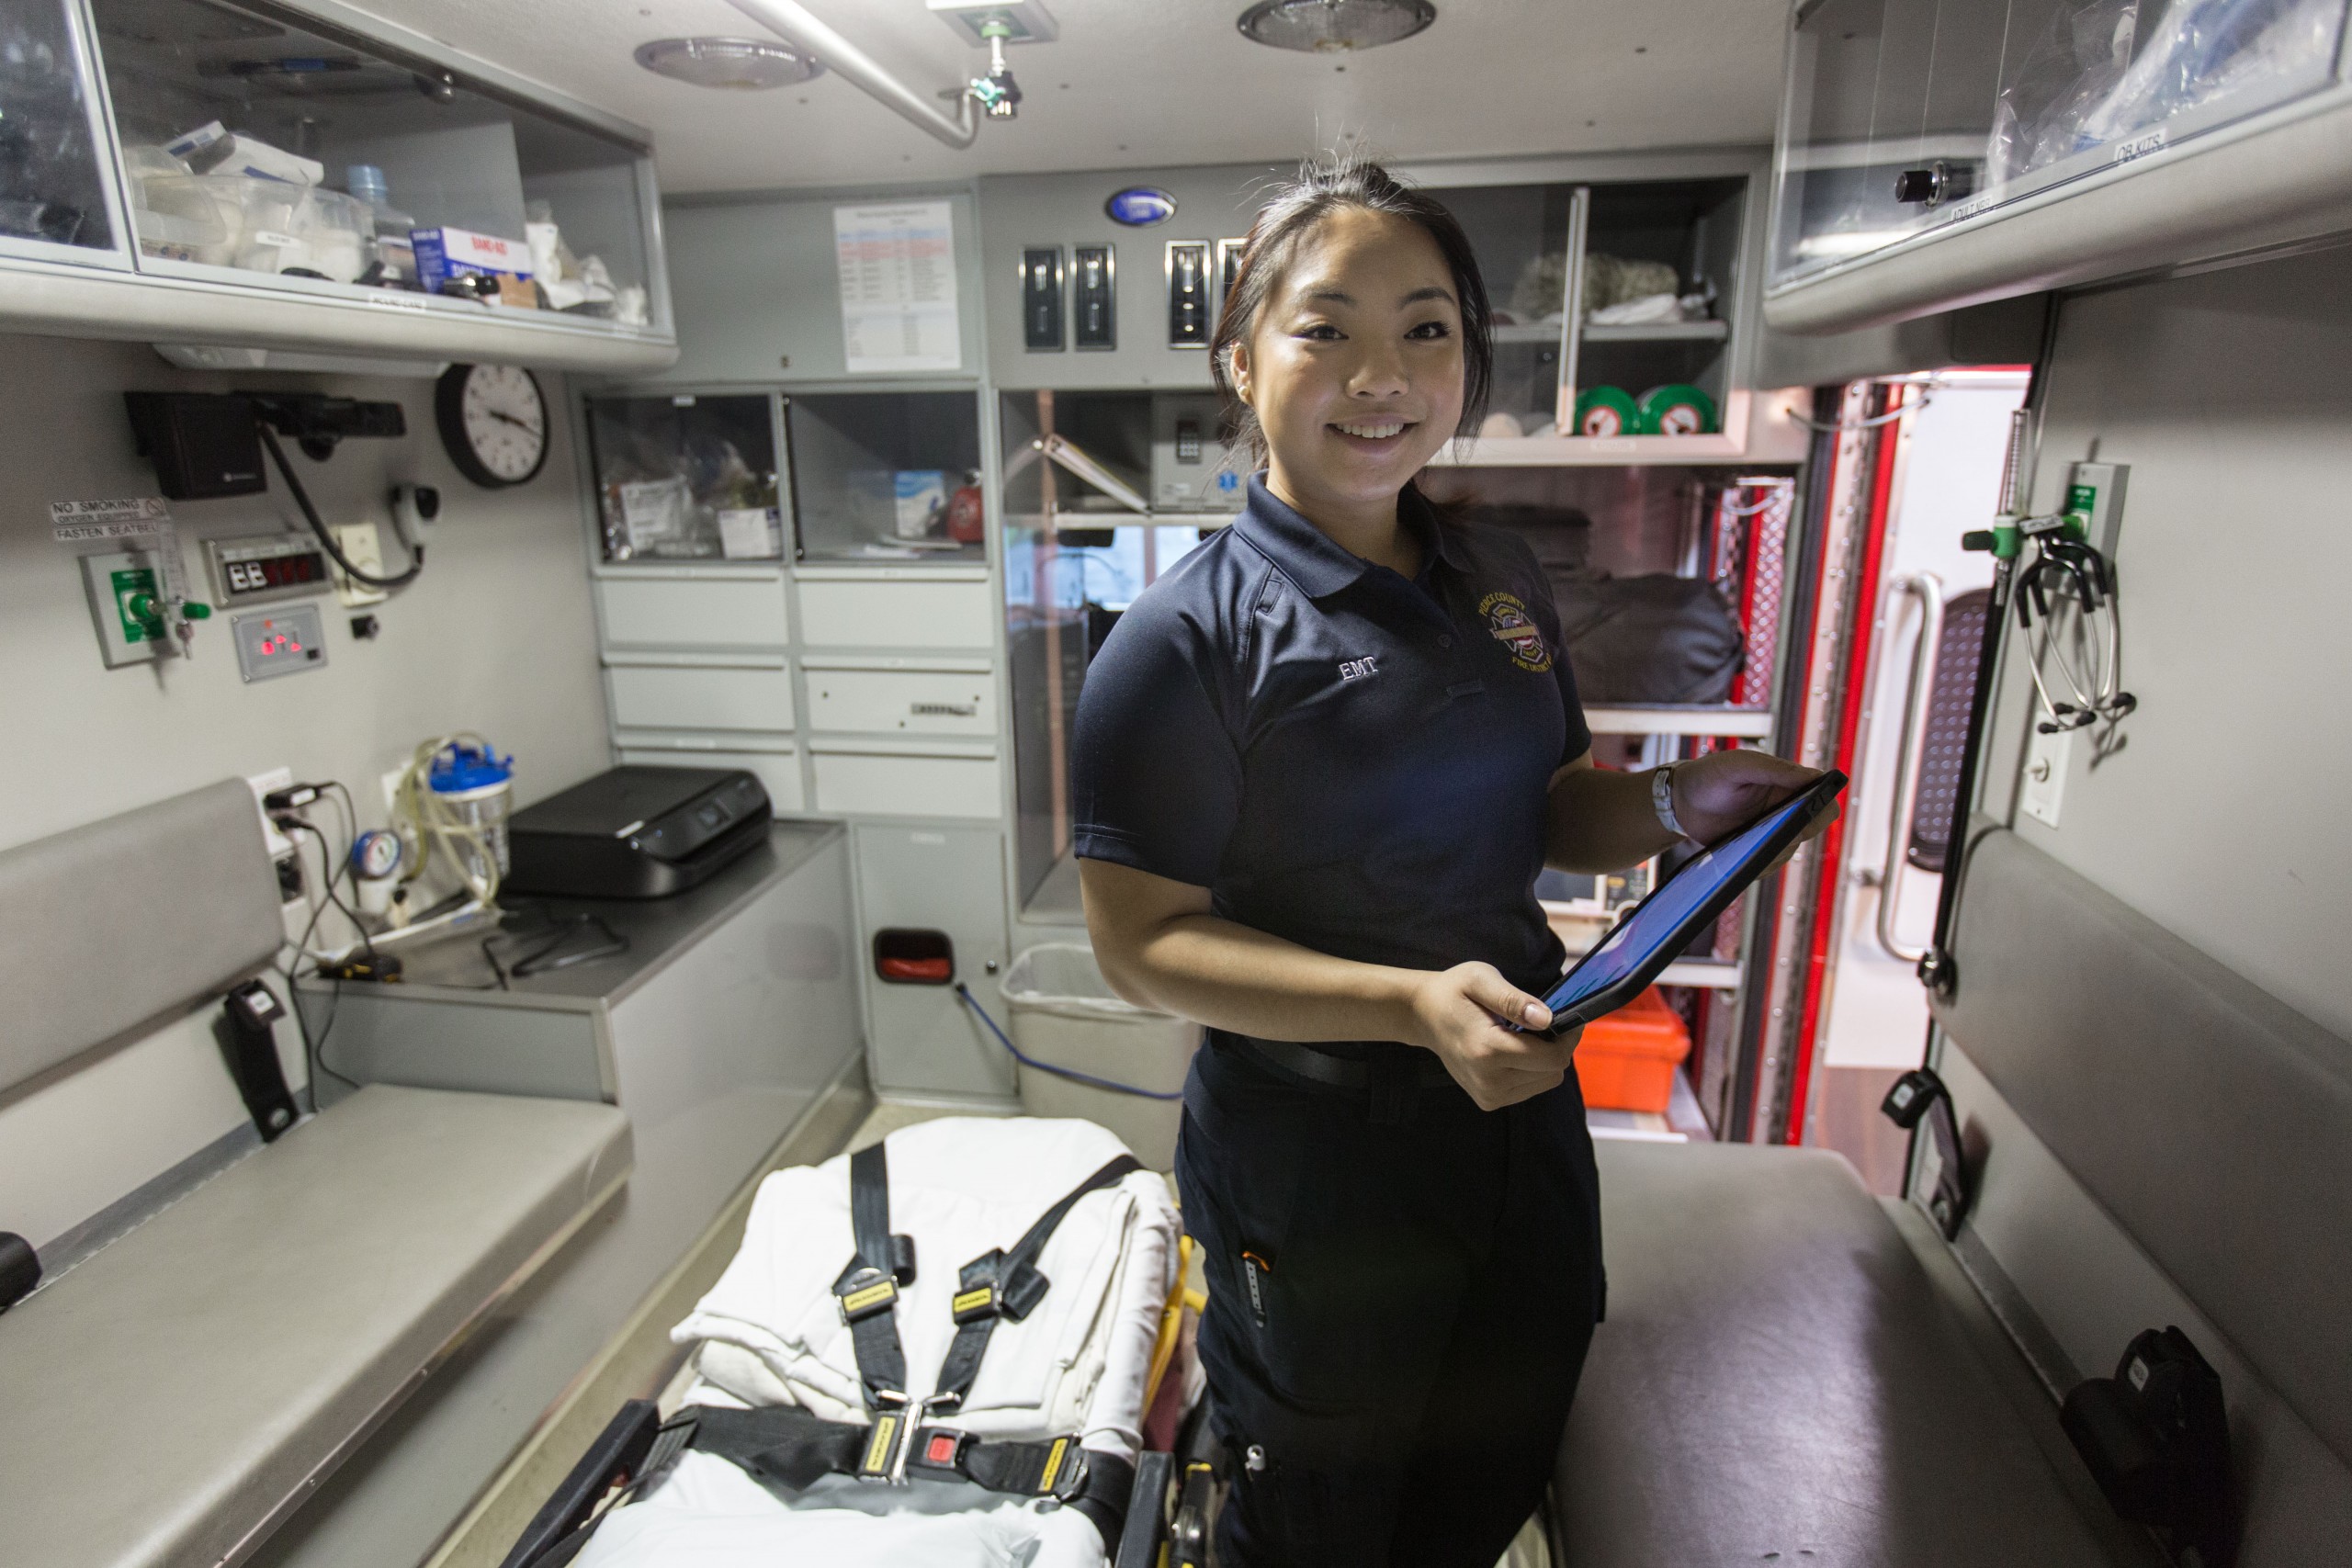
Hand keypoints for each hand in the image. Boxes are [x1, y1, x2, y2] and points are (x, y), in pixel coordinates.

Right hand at [1405, 962, 1582, 1110]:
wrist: (1423, 1015)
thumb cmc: (1453, 992)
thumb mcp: (1481, 979)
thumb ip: (1514, 1000)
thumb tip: (1547, 1019)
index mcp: (1487, 1049)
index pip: (1552, 1057)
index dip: (1569, 1037)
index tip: (1570, 1017)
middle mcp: (1488, 1080)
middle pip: (1552, 1071)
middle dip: (1557, 1046)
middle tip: (1543, 1022)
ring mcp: (1488, 1095)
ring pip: (1545, 1081)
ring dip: (1544, 1058)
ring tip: (1524, 1035)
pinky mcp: (1488, 1100)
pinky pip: (1530, 1087)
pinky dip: (1532, 1069)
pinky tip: (1514, 1050)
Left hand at [1668, 750, 1839, 861]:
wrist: (1680, 800)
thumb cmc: (1711, 775)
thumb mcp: (1739, 765)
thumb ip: (1776, 769)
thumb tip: (1815, 777)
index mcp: (1790, 786)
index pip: (1826, 803)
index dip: (1823, 810)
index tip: (1804, 814)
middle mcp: (1787, 811)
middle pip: (1811, 831)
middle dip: (1794, 833)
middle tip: (1768, 831)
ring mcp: (1772, 833)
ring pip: (1788, 851)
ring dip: (1772, 850)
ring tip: (1745, 842)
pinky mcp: (1756, 851)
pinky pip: (1767, 865)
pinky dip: (1757, 864)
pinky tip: (1739, 857)